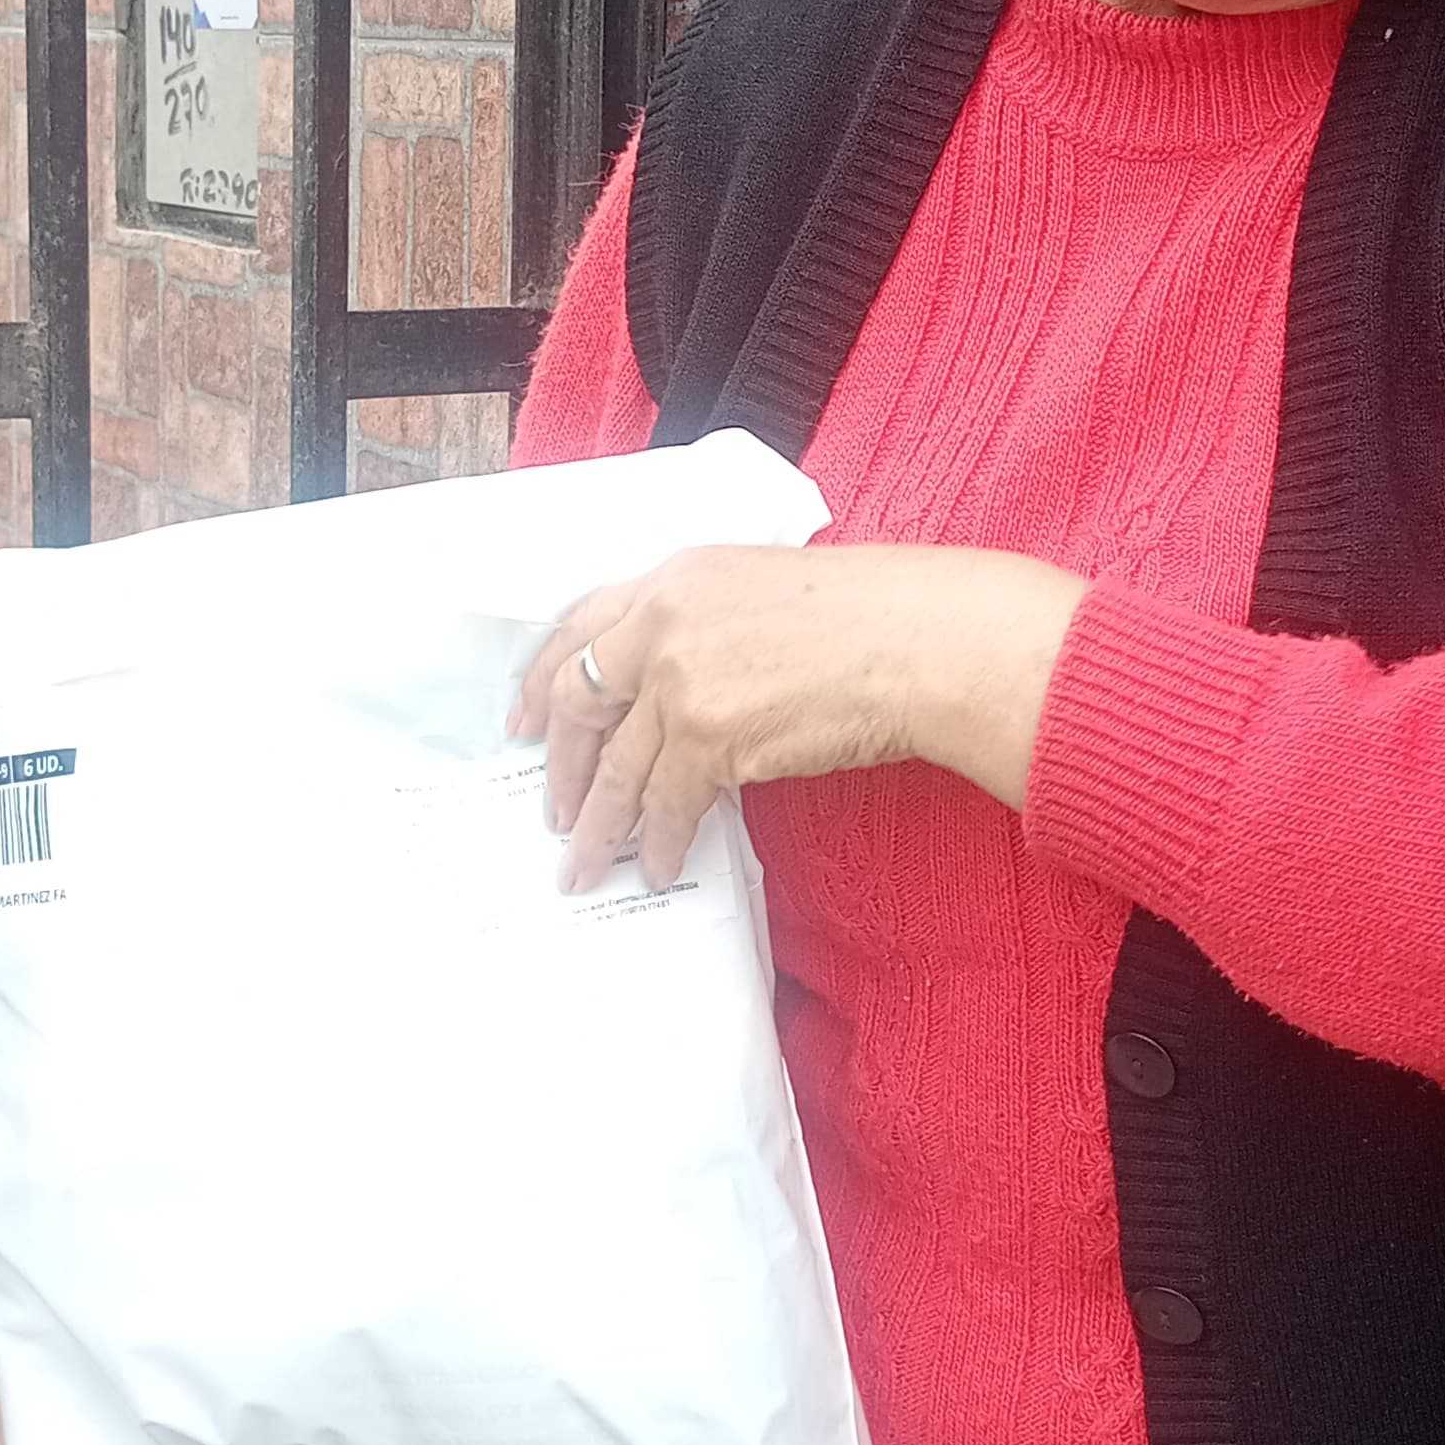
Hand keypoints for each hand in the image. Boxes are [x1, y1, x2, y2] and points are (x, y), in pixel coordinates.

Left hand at [510, 540, 1086, 892]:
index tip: (521, 715)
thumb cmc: (875, 615)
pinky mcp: (710, 736)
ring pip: (615, 768)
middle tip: (549, 806)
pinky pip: (667, 805)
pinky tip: (661, 867)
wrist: (923, 642)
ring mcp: (681, 679)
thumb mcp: (768, 587)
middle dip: (557, 762)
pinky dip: (660, 842)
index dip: (542, 675)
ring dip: (597, 825)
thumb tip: (679, 689)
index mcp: (677, 577)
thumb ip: (708, 624)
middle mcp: (664, 621)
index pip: (580, 622)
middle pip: (578, 699)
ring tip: (585, 863)